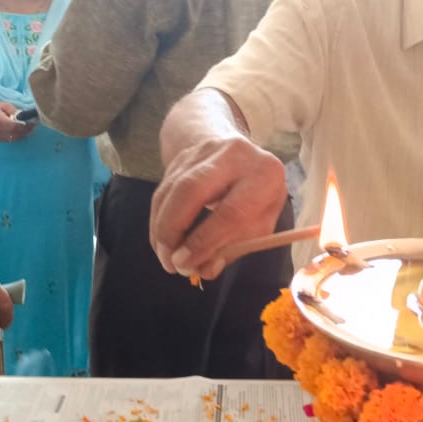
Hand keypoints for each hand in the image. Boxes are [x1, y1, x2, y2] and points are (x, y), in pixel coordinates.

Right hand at [0, 102, 34, 142]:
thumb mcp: (4, 105)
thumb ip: (14, 111)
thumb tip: (24, 116)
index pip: (15, 126)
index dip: (25, 126)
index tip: (32, 122)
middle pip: (16, 133)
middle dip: (26, 130)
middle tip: (34, 126)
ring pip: (15, 138)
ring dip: (24, 134)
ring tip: (30, 128)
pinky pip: (11, 139)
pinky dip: (18, 136)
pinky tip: (22, 132)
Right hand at [149, 136, 287, 280]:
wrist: (242, 155)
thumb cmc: (257, 196)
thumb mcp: (261, 222)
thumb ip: (235, 247)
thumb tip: (205, 269)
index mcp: (264, 174)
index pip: (231, 210)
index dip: (204, 241)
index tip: (187, 265)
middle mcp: (234, 155)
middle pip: (190, 189)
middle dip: (173, 230)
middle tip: (170, 263)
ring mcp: (204, 151)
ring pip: (171, 190)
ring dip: (162, 229)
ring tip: (166, 258)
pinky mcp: (181, 157)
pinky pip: (162, 191)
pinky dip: (158, 220)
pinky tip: (162, 241)